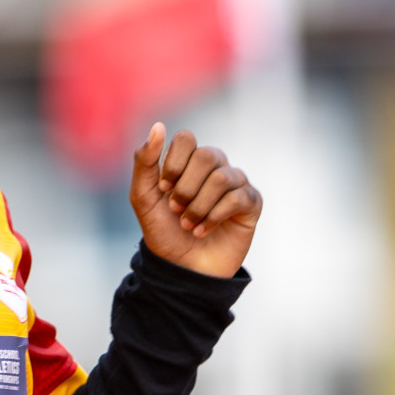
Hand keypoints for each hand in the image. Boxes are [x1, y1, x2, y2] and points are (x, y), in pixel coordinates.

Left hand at [129, 123, 261, 278]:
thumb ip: (144, 162)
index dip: (173, 163)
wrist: (181, 268)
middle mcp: (214, 168)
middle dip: (186, 187)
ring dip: (198, 206)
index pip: (186, 139)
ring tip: (189, 225)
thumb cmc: (163, 232)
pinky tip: (204, 230)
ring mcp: (235, 184)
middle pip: (206, 156)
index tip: (163, 189)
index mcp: (188, 161)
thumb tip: (158, 126)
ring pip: (222, 177)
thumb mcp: (143, 198)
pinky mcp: (251, 203)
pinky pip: (238, 197)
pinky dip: (215, 216)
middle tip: (176, 210)